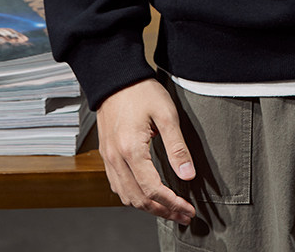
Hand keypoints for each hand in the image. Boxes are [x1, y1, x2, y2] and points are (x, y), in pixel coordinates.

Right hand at [96, 78, 196, 222]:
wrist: (116, 78)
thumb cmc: (141, 91)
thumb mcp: (167, 114)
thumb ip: (177, 147)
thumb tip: (188, 175)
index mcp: (131, 150)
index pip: (153, 190)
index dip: (172, 204)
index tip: (188, 210)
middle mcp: (116, 158)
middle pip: (138, 199)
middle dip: (162, 211)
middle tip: (182, 215)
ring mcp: (108, 158)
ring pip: (126, 196)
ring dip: (147, 208)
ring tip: (168, 209)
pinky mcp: (106, 155)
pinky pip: (117, 186)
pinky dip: (133, 197)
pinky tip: (146, 195)